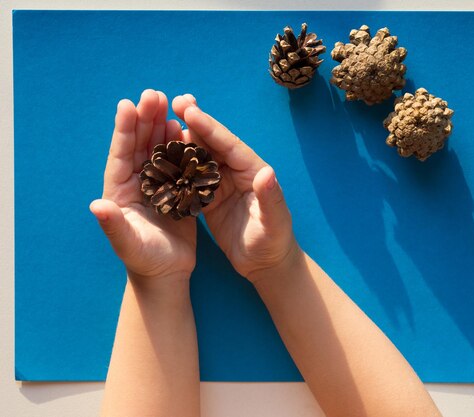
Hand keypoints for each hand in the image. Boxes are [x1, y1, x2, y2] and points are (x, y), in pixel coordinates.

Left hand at [90, 89, 195, 281]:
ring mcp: (156, 185)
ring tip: (170, 104)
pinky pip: (176, 162)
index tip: (128, 105)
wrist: (166, 274)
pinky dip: (180, 145)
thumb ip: (113, 225)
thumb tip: (97, 205)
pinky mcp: (174, 190)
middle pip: (138, 145)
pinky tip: (185, 130)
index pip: (120, 155)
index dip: (123, 130)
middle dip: (145, 119)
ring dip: (162, 126)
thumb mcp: (128, 244)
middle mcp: (136, 184)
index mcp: (120, 192)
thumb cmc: (145, 261)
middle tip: (154, 94)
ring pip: (157, 149)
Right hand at [172, 94, 300, 281]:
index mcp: (253, 171)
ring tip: (160, 119)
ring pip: (199, 155)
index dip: (210, 128)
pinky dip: (177, 163)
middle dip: (193, 122)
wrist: (266, 263)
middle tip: (173, 101)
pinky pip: (191, 175)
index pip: (230, 145)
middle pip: (213, 142)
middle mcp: (237, 171)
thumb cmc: (273, 243)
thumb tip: (268, 172)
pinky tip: (158, 154)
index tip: (189, 111)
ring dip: (182, 138)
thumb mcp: (274, 222)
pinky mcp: (210, 196)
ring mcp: (222, 183)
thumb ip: (270, 197)